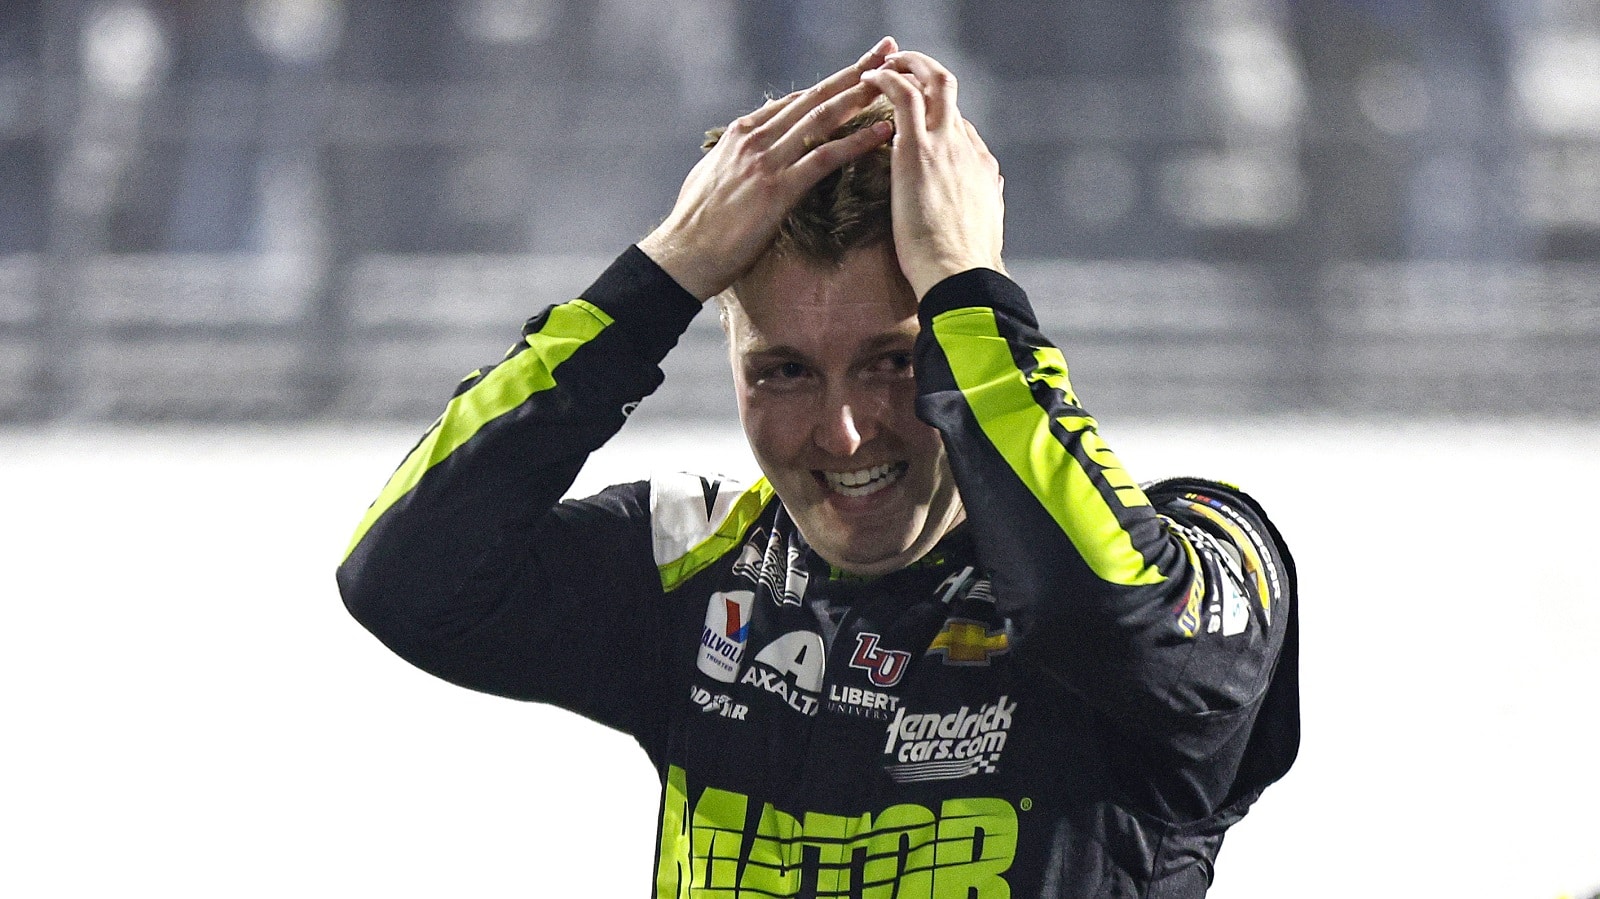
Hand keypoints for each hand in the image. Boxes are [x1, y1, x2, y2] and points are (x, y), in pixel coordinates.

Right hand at [639, 38, 899, 300]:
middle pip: (815, 97)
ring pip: (823, 119)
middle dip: (854, 72)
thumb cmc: (696, 224)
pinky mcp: (777, 189)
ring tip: (894, 80)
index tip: (858, 71)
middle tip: (887, 50)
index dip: (829, 84)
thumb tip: (747, 149)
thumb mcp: (712, 176)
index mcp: (742, 133)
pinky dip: (857, 142)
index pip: (795, 101)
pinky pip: (825, 158)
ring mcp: (766, 161)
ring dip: (861, 96)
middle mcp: (756, 138)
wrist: (682, 255)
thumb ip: (736, 156)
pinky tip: (883, 132)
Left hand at [861, 51, 1004, 299]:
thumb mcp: (981, 229)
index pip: (957, 122)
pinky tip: (869, 79)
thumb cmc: (962, 268)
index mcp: (980, 166)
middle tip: (899, 66)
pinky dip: (887, 79)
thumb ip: (981, 204)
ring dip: (905, 65)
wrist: (960, 277)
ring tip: (878, 65)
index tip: (910, 110)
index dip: (934, 110)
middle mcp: (966, 146)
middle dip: (924, 69)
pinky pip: (904, 96)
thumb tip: (985, 193)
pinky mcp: (919, 150)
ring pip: (931, 82)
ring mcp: (945, 144)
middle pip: (950, 89)